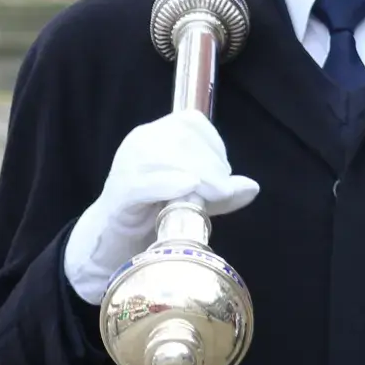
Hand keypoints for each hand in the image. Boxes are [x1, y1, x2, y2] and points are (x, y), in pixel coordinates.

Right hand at [63, 110, 259, 305]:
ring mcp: (126, 166)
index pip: (190, 122)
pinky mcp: (119, 194)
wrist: (112, 243)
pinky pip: (142, 182)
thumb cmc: (153, 215)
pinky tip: (187, 190)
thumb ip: (221, 191)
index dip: (214, 144)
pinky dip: (168, 184)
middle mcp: (139, 143)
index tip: (224, 174)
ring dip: (198, 175)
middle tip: (221, 193)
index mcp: (156, 136)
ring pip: (164, 156)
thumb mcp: (194, 199)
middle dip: (211, 164)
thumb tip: (252, 187)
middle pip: (181, 138)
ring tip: (211, 198)